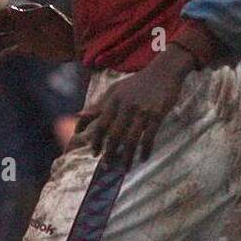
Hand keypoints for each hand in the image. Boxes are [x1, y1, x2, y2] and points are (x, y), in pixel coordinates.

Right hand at [0, 3, 73, 66]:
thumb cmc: (66, 29)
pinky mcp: (27, 47)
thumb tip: (8, 10)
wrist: (77, 46)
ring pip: (1, 41)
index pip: (4, 15)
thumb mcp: (48, 19)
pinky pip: (8, 53)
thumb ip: (28, 15)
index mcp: (27, 12)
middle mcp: (23, 22)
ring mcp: (24, 35)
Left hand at [74, 47, 191, 162]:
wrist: (163, 72)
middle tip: (106, 166)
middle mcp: (125, 106)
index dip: (95, 140)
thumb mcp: (114, 91)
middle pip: (114, 135)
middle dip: (109, 153)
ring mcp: (142, 111)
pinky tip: (142, 159)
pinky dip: (145, 150)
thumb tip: (78, 116)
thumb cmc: (136, 84)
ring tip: (124, 168)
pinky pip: (149, 136)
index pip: (100, 124)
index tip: (93, 153)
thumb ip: (98, 105)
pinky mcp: (157, 114)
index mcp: (113, 100)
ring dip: (126, 156)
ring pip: (131, 139)